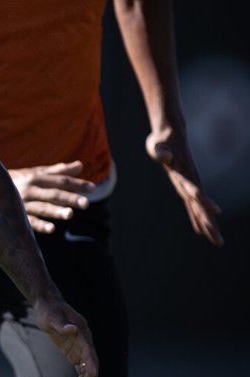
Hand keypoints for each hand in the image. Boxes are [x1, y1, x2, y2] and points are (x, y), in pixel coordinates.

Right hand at [10, 162, 94, 233]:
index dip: (77, 184)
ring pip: (42, 207)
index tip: (92, 188)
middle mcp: (30, 189)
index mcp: (36, 177)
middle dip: (69, 198)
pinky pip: (29, 221)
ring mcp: (22, 203)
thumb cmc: (18, 181)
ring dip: (56, 211)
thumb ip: (59, 171)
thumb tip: (80, 166)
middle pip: (53, 194)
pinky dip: (40, 225)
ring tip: (70, 215)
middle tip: (86, 203)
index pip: (60, 180)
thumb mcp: (36, 173)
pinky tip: (52, 229)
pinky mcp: (16, 216)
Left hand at [32, 296, 97, 376]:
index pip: (90, 352)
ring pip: (87, 369)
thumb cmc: (49, 310)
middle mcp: (85, 342)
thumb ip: (62, 325)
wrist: (47, 305)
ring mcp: (80, 348)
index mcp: (82, 332)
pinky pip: (80, 369)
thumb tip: (74, 330)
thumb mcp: (52, 317)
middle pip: (91, 364)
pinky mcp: (74, 353)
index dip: (91, 366)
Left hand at [146, 130, 223, 245]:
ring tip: (218, 241)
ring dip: (208, 225)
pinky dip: (195, 218)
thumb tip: (164, 155)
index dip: (204, 203)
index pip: (195, 192)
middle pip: (201, 206)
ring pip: (200, 209)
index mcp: (184, 175)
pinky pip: (192, 206)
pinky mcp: (186, 186)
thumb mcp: (158, 146)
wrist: (170, 134)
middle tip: (219, 241)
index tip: (216, 214)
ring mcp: (190, 185)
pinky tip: (200, 230)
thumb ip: (162, 152)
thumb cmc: (161, 141)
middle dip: (210, 224)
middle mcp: (190, 182)